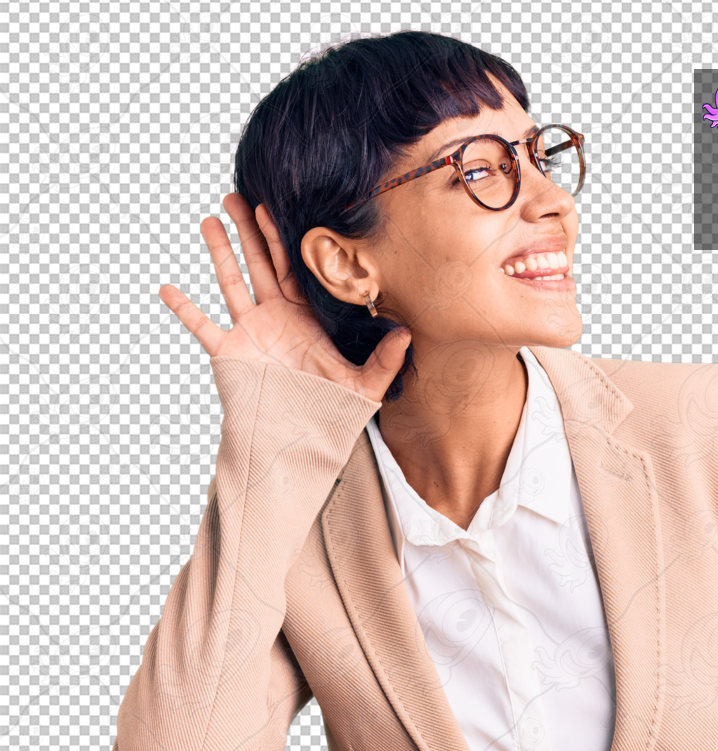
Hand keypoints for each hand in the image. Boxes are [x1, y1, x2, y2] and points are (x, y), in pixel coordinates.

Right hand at [158, 192, 410, 402]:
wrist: (299, 444)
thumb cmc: (332, 415)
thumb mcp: (365, 388)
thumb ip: (385, 361)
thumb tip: (408, 334)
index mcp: (304, 318)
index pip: (292, 269)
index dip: (281, 237)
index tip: (272, 206)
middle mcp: (275, 319)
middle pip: (259, 264)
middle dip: (248, 230)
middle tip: (237, 194)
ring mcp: (249, 333)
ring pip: (232, 282)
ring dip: (220, 252)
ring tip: (211, 219)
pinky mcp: (228, 352)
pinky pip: (201, 326)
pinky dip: (183, 308)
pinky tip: (165, 288)